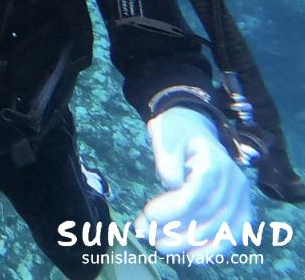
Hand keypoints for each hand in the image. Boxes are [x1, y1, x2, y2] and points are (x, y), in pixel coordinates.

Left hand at [136, 107, 251, 260]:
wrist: (196, 129)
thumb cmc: (177, 132)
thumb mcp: (166, 133)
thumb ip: (167, 158)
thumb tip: (171, 184)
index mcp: (214, 161)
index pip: (195, 194)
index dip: (172, 209)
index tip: (147, 215)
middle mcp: (233, 181)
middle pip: (206, 215)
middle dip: (173, 229)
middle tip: (145, 233)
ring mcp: (240, 197)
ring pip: (218, 229)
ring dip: (188, 242)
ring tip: (160, 246)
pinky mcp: (241, 209)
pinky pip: (233, 234)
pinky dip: (215, 249)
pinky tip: (193, 257)